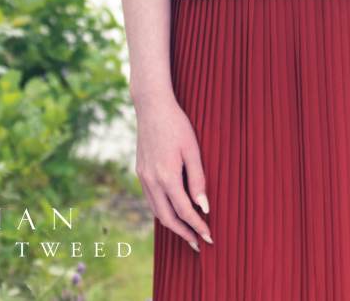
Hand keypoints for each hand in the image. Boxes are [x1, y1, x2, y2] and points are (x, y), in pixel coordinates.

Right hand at [134, 92, 212, 250]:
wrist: (151, 106)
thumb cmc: (177, 124)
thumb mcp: (192, 149)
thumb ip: (198, 179)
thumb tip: (203, 206)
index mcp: (167, 176)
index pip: (184, 211)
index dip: (197, 226)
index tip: (208, 237)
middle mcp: (152, 181)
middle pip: (167, 218)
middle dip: (183, 233)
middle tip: (198, 243)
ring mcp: (143, 177)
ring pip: (157, 211)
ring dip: (172, 224)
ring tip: (187, 232)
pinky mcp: (140, 171)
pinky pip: (151, 199)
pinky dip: (162, 210)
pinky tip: (172, 210)